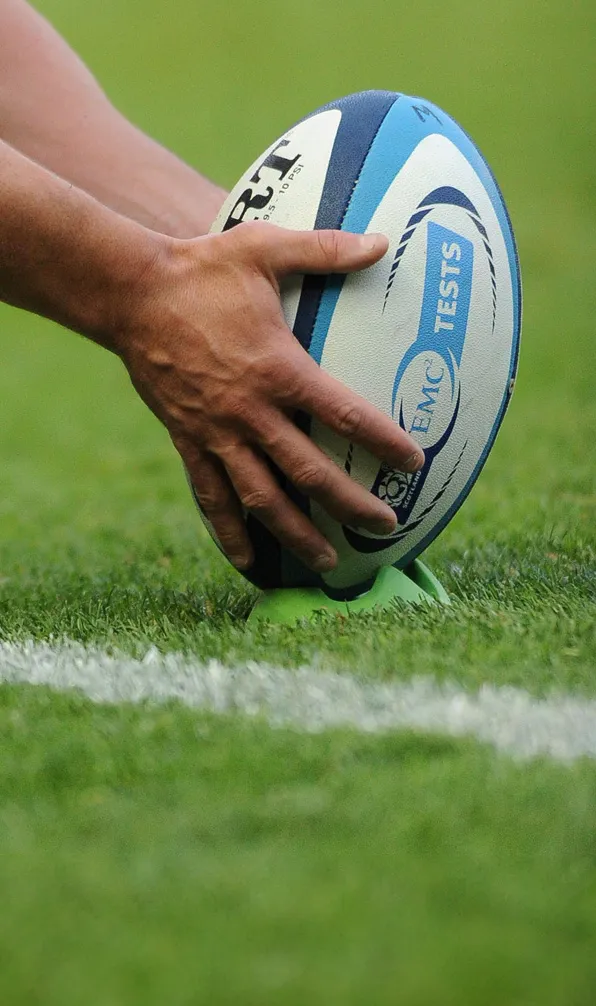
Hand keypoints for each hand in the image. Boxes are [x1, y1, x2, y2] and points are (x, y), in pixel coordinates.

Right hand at [118, 222, 423, 572]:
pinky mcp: (188, 441)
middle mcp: (251, 412)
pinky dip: (230, 533)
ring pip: (264, 499)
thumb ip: (326, 249)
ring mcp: (217, 433)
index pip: (345, 415)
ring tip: (328, 564)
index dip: (384, 442)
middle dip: (352, 505)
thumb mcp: (265, 248)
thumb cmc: (202, 270)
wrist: (130, 294)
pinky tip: (249, 562)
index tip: (415, 464)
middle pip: (311, 473)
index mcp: (279, 370)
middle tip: (385, 529)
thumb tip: (382, 241)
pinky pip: (212, 497)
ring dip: (297, 535)